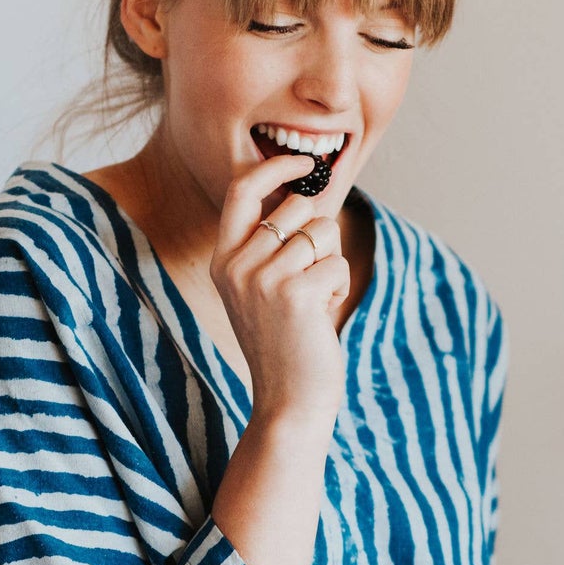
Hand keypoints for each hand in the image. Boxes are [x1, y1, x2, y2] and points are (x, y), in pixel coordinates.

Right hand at [209, 151, 350, 430]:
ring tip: (314, 302)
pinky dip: (340, 288)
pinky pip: (338, 263)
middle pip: (297, 208)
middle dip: (319, 237)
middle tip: (310, 280)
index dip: (275, 168)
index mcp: (223, 260)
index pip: (242, 190)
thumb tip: (309, 194)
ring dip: (331, 265)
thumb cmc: (285, 343)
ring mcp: (263, 279)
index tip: (303, 162)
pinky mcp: (295, 294)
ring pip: (323, 232)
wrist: (288, 401)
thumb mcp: (262, 288)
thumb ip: (273, 244)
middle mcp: (236, 265)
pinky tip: (321, 317)